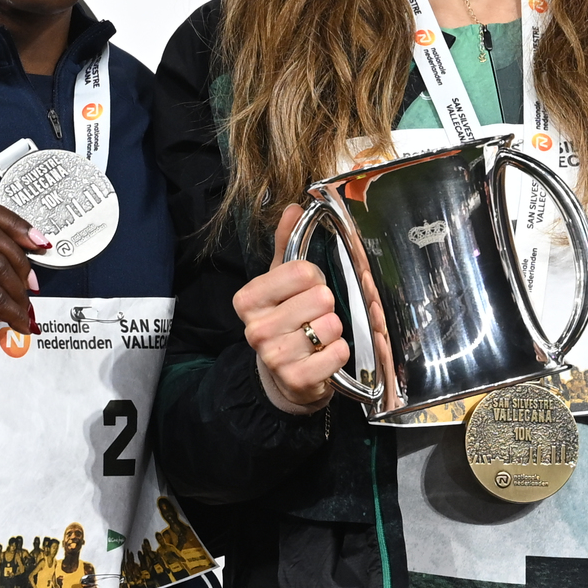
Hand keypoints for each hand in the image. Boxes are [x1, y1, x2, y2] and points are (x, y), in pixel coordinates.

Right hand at [238, 207, 357, 413]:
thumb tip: (294, 208)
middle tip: (314, 315)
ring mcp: (274, 357)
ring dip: (334, 330)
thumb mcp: (280, 282)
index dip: (313, 278)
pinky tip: (326, 354)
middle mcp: (256, 329)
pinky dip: (339, 352)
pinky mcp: (296, 379)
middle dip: (326, 305)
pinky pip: (337, 353)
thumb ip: (286, 244)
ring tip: (319, 335)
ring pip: (330, 325)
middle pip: (320, 298)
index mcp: (248, 299)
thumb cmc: (285, 320)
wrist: (283, 376)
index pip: (301, 271)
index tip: (307, 289)